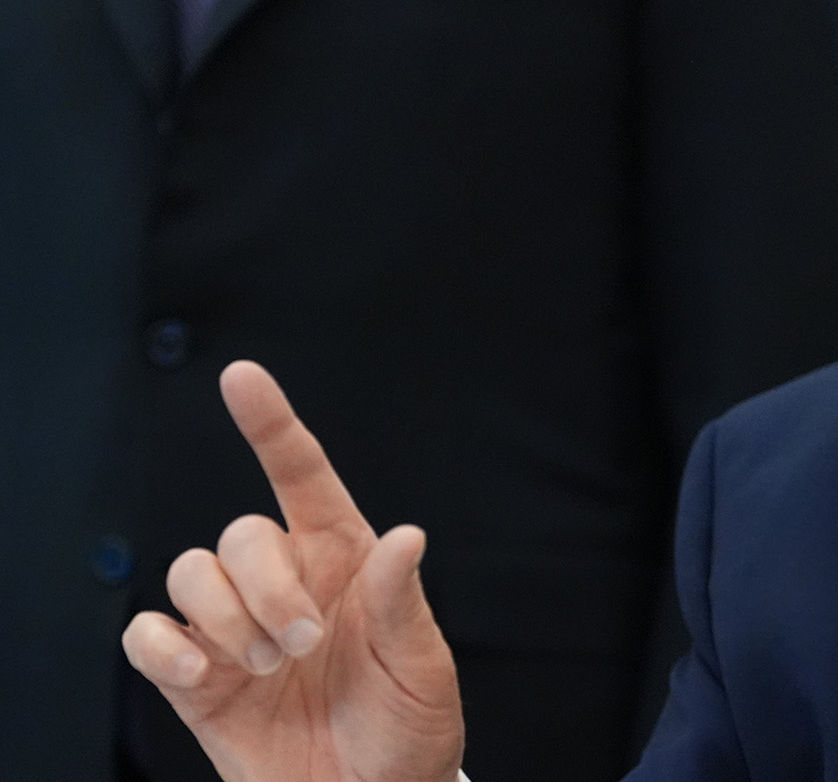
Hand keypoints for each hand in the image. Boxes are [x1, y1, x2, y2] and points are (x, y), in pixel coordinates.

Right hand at [121, 361, 463, 781]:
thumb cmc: (410, 726)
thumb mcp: (423, 666)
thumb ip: (402, 602)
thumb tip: (405, 535)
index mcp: (345, 560)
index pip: (302, 477)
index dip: (271, 425)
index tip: (242, 377)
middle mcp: (285, 581)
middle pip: (239, 534)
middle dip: (266, 586)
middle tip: (305, 643)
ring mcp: (235, 628)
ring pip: (190, 573)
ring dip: (227, 619)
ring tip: (273, 666)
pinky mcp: (195, 678)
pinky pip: (147, 634)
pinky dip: (166, 649)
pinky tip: (206, 675)